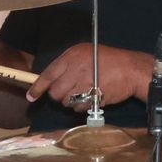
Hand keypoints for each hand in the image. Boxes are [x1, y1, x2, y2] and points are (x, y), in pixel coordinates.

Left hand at [27, 43, 149, 112]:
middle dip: (59, 96)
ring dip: (71, 102)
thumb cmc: (109, 61)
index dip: (37, 87)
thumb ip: (69, 64)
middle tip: (69, 93)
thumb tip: (52, 79)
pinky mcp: (92, 97)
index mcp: (72, 56)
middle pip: (55, 92)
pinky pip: (78, 108)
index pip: (48, 74)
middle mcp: (75, 69)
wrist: (131, 69)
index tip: (31, 96)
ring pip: (66, 101)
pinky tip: (90, 99)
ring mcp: (84, 84)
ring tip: (83, 94)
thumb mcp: (86, 53)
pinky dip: (82, 107)